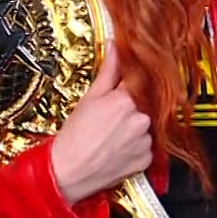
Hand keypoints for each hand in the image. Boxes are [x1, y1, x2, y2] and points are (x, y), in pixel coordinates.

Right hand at [48, 44, 152, 205]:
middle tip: (110, 119)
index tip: (121, 92)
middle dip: (129, 109)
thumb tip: (115, 46)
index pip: (138, 82)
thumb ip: (108, 70)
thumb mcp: (89, 97)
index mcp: (127, 99)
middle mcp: (141, 118)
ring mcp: (146, 140)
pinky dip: (135, 147)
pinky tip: (117, 148)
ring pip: (145, 126)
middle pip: (143, 105)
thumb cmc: (74, 136)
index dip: (128, 87)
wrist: (68, 171)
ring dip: (133, 128)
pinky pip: (146, 147)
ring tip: (111, 136)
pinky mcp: (147, 159)